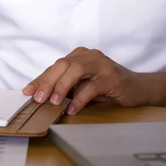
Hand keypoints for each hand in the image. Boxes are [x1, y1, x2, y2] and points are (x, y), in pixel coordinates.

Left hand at [22, 47, 146, 114]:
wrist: (137, 88)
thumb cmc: (106, 87)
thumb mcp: (82, 85)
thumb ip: (64, 87)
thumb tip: (41, 96)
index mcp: (78, 55)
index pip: (55, 66)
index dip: (40, 79)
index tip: (27, 91)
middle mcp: (88, 56)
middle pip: (62, 65)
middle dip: (47, 81)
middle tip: (37, 98)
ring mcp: (101, 64)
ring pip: (75, 71)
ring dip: (61, 87)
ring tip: (53, 102)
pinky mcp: (112, 77)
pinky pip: (92, 87)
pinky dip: (80, 98)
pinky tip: (72, 109)